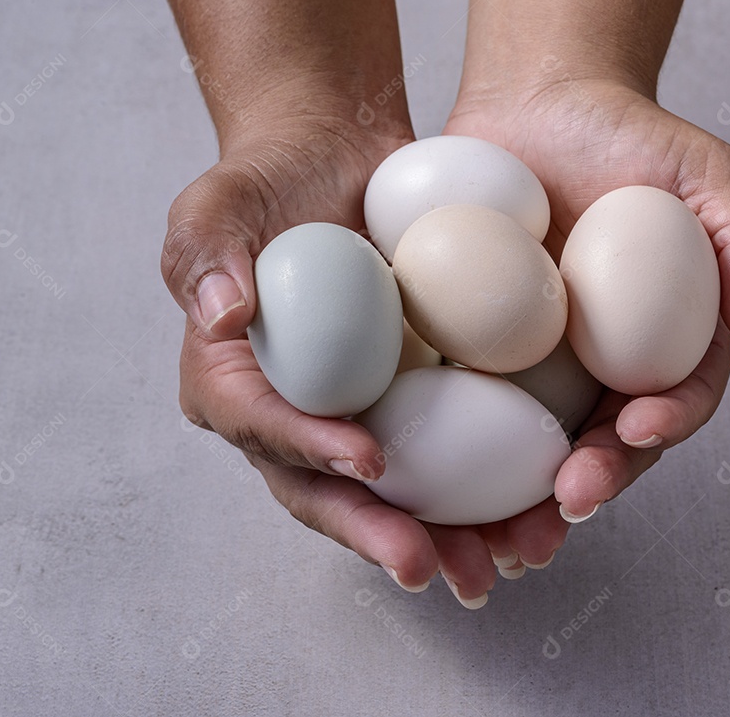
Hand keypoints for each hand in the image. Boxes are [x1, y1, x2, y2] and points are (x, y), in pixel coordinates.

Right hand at [165, 114, 564, 607]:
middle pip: (325, 488)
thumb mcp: (215, 205)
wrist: (332, 161)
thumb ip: (207, 254)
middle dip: (375, 532)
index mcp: (231, 383)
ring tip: (489, 567)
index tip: (367, 459)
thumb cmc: (265, 181)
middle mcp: (290, 415)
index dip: (309, 450)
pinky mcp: (406, 401)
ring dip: (437, 536)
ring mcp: (351, 414)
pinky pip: (441, 451)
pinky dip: (478, 489)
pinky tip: (523, 513)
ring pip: (390, 492)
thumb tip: (224, 314)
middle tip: (427, 566)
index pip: (262, 426)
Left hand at [444, 77, 729, 531]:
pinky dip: (453, 450)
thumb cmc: (630, 134)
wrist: (537, 106)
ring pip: (532, 450)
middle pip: (603, 444)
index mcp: (667, 344)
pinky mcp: (477, 353)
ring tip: (502, 539)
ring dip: (519, 503)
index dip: (664, 424)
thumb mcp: (707, 174)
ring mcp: (538, 368)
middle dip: (589, 483)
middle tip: (566, 503)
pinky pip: (464, 406)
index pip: (676, 398)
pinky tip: (433, 480)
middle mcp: (605, 370)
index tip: (637, 428)